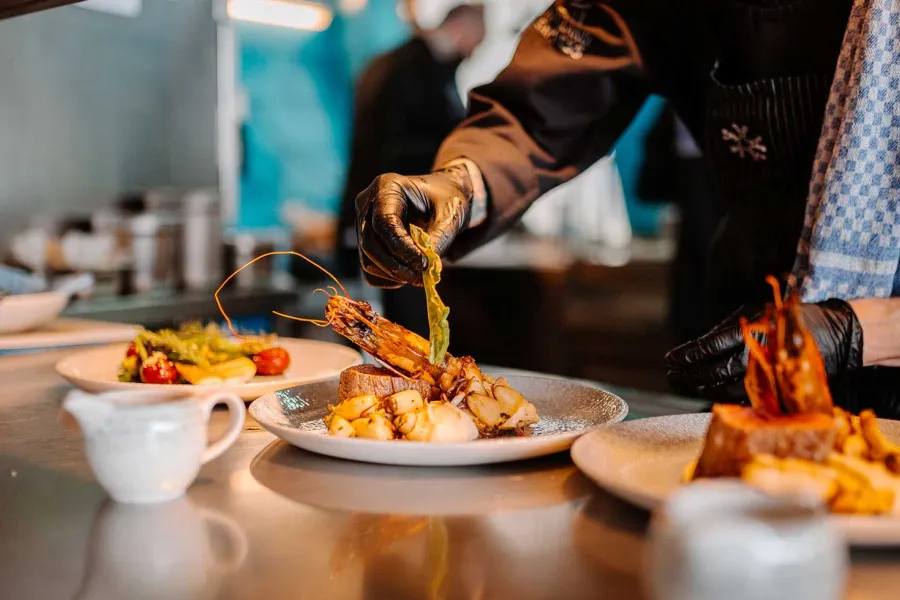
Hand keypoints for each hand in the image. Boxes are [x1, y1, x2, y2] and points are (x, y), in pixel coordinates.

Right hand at [355, 164, 472, 287]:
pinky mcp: (366, 243)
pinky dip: (388, 279)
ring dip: (392, 275)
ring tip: (419, 277)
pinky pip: (370, 270)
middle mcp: (368, 204)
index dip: (402, 247)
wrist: (443, 199)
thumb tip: (426, 267)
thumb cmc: (447, 199)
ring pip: (367, 260)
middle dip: (395, 266)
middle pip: (370, 243)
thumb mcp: (450, 215)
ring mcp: (363, 224)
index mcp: (386, 186)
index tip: (423, 264)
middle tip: (421, 278)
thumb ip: (440, 238)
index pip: (384, 222)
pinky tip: (409, 275)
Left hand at [665, 299, 862, 400]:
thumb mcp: (756, 314)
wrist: (836, 335)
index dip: (687, 356)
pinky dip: (721, 393)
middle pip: (712, 371)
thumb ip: (728, 331)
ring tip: (683, 384)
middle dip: (688, 375)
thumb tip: (700, 348)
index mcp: (749, 333)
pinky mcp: (775, 387)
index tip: (671, 360)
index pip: (708, 348)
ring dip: (700, 387)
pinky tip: (707, 391)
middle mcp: (755, 355)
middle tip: (671, 375)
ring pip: (724, 386)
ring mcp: (765, 374)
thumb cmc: (790, 319)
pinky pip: (742, 394)